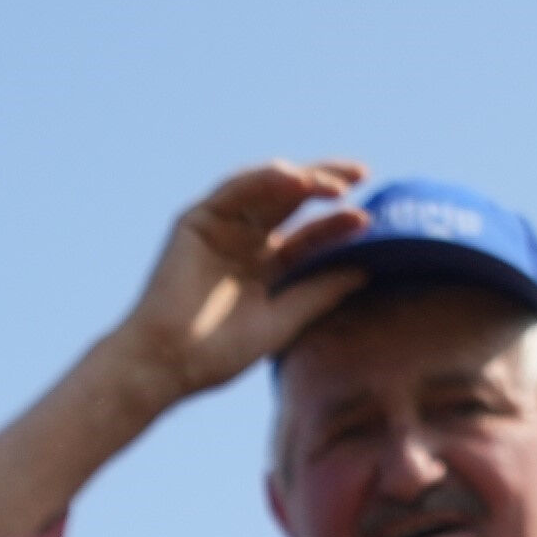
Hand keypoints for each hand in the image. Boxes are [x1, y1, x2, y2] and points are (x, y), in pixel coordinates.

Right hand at [111, 157, 378, 400]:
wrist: (167, 362)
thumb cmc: (219, 353)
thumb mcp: (283, 320)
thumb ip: (320, 292)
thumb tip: (366, 269)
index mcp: (265, 267)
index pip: (309, 235)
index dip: (338, 222)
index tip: (370, 217)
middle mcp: (245, 242)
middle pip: (293, 201)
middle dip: (326, 183)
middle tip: (360, 173)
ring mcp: (221, 228)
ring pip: (268, 189)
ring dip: (302, 178)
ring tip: (334, 183)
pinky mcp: (197, 220)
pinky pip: (236, 189)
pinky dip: (264, 179)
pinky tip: (294, 178)